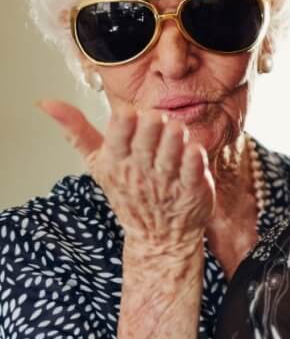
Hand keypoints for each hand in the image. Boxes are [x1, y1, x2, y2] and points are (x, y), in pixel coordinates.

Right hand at [40, 101, 213, 249]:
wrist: (158, 235)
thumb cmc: (127, 189)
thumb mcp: (97, 162)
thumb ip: (77, 131)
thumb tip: (45, 102)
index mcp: (116, 160)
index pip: (118, 134)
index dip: (125, 120)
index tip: (129, 113)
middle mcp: (140, 170)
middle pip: (146, 139)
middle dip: (152, 124)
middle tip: (156, 118)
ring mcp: (167, 180)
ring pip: (170, 152)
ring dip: (173, 137)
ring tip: (175, 129)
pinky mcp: (192, 188)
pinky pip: (192, 170)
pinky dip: (194, 158)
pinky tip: (194, 148)